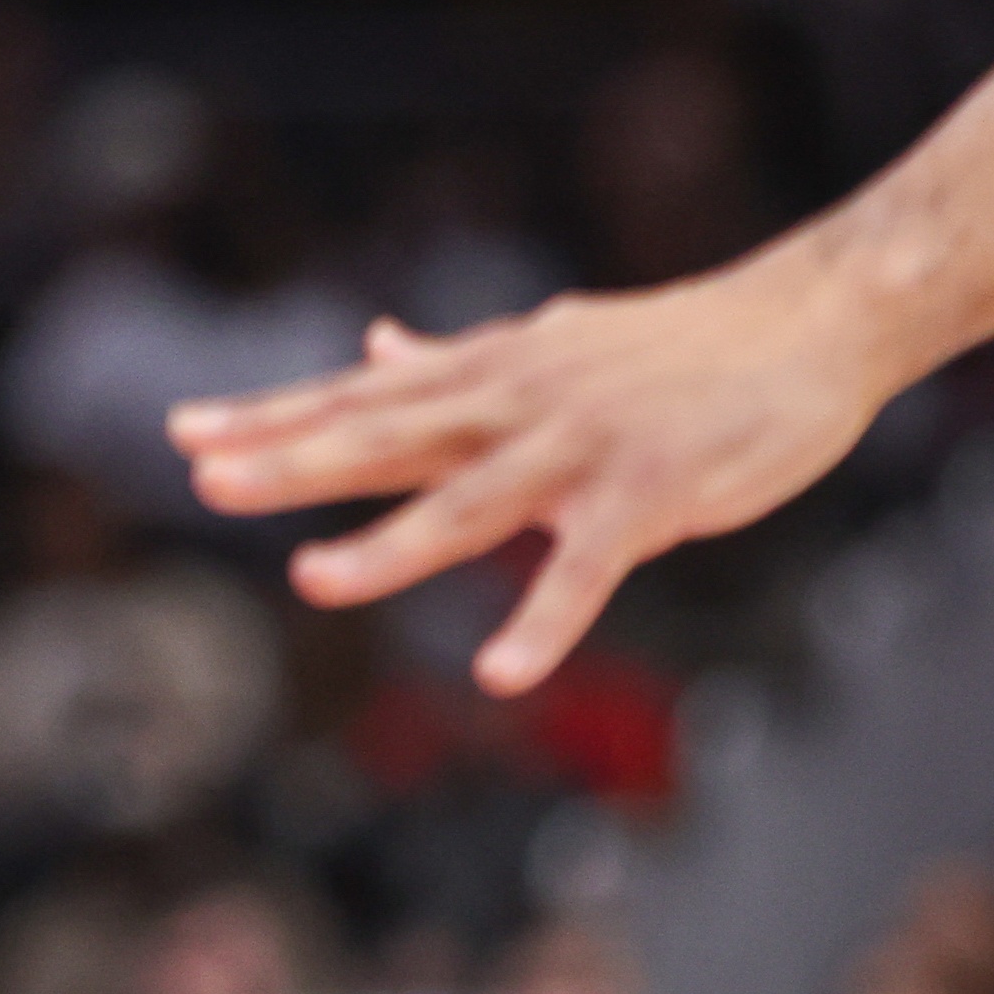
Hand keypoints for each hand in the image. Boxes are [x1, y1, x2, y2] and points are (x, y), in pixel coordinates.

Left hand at [164, 246, 906, 692]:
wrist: (811, 319)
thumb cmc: (674, 344)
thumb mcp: (548, 341)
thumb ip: (457, 362)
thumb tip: (377, 346)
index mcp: (488, 373)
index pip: (359, 395)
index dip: (272, 415)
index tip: (181, 432)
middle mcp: (517, 404)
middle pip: (388, 434)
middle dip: (293, 460)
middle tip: (202, 479)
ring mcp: (581, 450)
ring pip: (469, 501)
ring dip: (390, 545)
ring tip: (310, 581)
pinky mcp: (653, 495)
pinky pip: (588, 571)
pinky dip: (545, 620)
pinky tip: (499, 673)